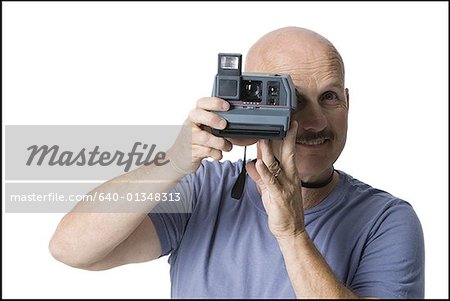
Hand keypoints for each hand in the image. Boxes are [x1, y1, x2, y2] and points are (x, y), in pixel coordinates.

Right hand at [167, 97, 232, 173]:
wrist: (179, 158)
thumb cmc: (195, 140)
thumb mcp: (203, 128)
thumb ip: (215, 122)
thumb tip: (236, 120)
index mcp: (195, 115)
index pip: (201, 103)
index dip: (214, 102)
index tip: (227, 106)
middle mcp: (190, 124)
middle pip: (198, 115)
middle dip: (213, 119)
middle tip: (224, 124)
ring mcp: (189, 138)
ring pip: (205, 137)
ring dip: (220, 142)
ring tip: (227, 146)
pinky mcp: (191, 151)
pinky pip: (206, 151)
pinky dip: (216, 153)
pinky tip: (218, 154)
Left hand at [246, 121, 304, 238]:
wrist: (291, 230)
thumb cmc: (282, 210)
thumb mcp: (270, 190)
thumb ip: (260, 177)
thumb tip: (251, 164)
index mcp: (290, 174)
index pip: (289, 152)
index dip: (288, 138)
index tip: (288, 125)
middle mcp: (290, 178)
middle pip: (287, 153)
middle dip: (285, 137)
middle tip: (281, 122)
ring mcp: (285, 186)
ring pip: (276, 165)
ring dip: (268, 152)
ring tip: (262, 139)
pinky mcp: (278, 196)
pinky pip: (270, 182)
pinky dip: (263, 172)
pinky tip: (257, 164)